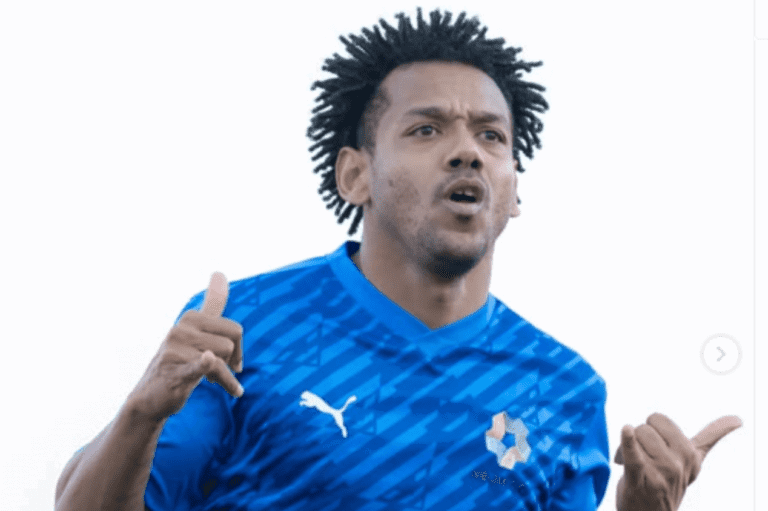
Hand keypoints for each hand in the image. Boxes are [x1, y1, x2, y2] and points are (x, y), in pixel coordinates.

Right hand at [127, 272, 243, 422]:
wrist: (150, 397)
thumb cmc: (179, 361)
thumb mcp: (194, 330)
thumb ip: (211, 303)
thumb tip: (220, 272)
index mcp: (191, 318)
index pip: (234, 329)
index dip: (237, 349)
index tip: (233, 361)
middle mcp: (182, 329)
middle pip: (231, 343)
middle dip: (231, 362)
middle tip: (218, 374)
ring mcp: (177, 349)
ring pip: (223, 359)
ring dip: (224, 378)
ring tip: (209, 383)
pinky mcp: (175, 371)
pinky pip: (200, 363)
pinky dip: (205, 363)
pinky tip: (207, 360)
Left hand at [614, 413, 741, 510]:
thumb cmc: (669, 480)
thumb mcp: (694, 460)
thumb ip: (711, 436)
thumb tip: (738, 419)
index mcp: (690, 453)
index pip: (660, 420)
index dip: (650, 429)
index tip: (657, 446)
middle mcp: (678, 463)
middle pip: (645, 427)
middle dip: (639, 438)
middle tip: (643, 457)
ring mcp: (660, 472)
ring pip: (634, 436)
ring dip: (626, 448)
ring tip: (635, 465)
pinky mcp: (641, 480)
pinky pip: (634, 455)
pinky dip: (628, 442)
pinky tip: (626, 431)